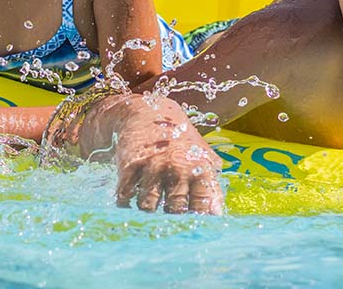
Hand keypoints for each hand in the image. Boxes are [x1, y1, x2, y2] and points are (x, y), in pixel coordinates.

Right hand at [82, 95, 223, 214]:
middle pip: (175, 209)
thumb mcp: (203, 155)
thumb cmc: (180, 140)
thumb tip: (217, 214)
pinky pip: (125, 196)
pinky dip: (125, 204)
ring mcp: (152, 166)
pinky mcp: (130, 165)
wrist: (148, 113)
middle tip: (168, 222)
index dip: (199, 220)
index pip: (203, 203)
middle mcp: (177, 167)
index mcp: (199, 167)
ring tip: (149, 208)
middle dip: (172, 220)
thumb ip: (212, 185)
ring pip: (148, 206)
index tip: (194, 228)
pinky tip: (129, 201)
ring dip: (148, 212)